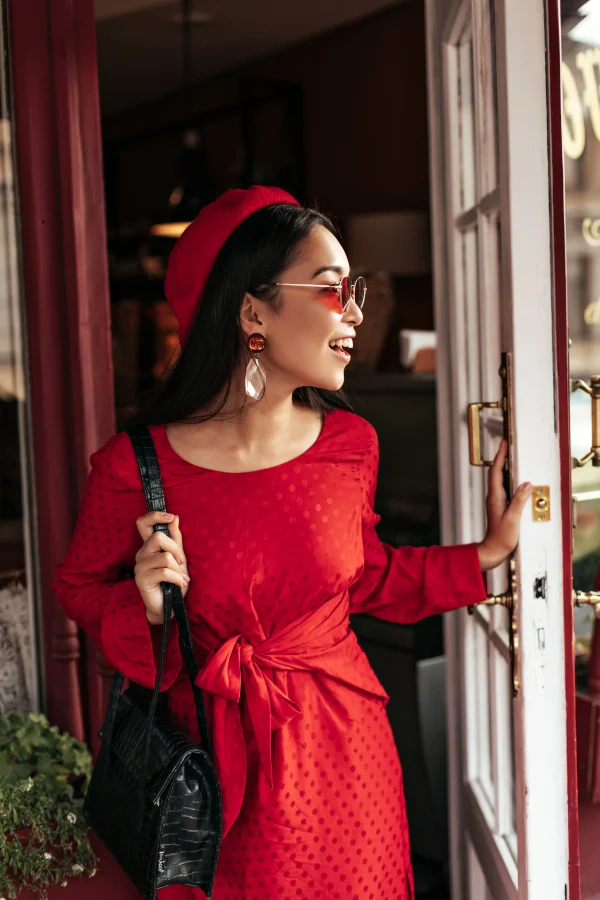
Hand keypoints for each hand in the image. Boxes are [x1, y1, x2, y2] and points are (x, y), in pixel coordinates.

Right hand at [133, 511, 189, 624]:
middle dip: (176, 549)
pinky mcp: (141, 579)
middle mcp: (141, 553)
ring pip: (164, 556)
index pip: (143, 523)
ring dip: (177, 568)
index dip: (155, 516)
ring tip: (179, 577)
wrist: (168, 606)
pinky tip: (178, 583)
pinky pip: (164, 572)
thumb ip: (176, 538)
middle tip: (181, 562)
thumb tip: (175, 517)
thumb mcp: (178, 557)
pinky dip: (177, 578)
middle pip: (158, 537)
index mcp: (149, 545)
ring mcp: (140, 566)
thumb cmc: (173, 581)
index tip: (170, 517)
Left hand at [477, 441, 532, 571]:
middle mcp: (493, 497)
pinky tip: (513, 478)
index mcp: (495, 497)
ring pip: (498, 479)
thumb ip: (519, 500)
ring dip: (503, 467)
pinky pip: (502, 487)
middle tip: (506, 446)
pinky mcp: (499, 506)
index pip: (495, 472)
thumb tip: (526, 484)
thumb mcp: (513, 518)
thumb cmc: (501, 537)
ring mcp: (495, 501)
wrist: (494, 550)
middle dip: (500, 458)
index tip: (503, 444)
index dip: (499, 456)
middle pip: (495, 472)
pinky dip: (507, 478)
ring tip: (509, 456)